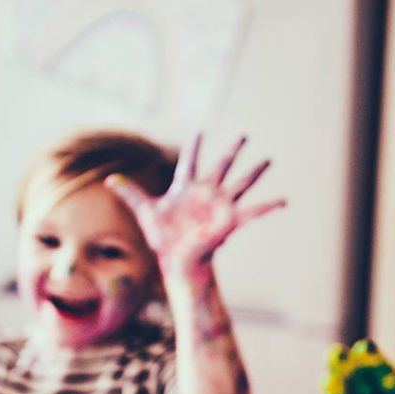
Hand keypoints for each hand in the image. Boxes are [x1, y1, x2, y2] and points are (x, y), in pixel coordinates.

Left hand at [104, 134, 285, 279]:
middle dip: (232, 151)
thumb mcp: (145, 210)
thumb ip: (130, 192)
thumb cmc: (162, 237)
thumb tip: (109, 180)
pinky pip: (254, 211)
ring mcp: (220, 205)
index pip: (190, 161)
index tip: (199, 131)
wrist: (177, 260)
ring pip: (240, 183)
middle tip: (244, 135)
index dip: (194, 146)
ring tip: (268, 160)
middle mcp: (206, 193)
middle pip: (222, 166)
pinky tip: (284, 201)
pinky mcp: (230, 220)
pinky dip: (269, 206)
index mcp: (186, 188)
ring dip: (254, 172)